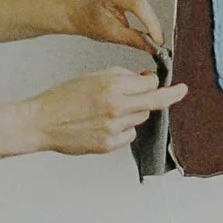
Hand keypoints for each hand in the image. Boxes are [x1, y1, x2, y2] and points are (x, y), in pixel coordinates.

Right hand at [28, 69, 186, 158]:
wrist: (42, 122)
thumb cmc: (64, 97)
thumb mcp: (93, 77)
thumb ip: (122, 76)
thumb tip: (146, 80)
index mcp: (112, 87)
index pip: (151, 83)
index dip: (156, 81)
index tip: (172, 84)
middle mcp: (116, 108)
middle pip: (154, 102)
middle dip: (166, 96)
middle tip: (180, 91)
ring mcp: (114, 129)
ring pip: (141, 118)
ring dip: (135, 112)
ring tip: (112, 110)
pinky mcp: (109, 145)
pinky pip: (129, 134)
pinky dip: (123, 129)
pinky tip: (105, 125)